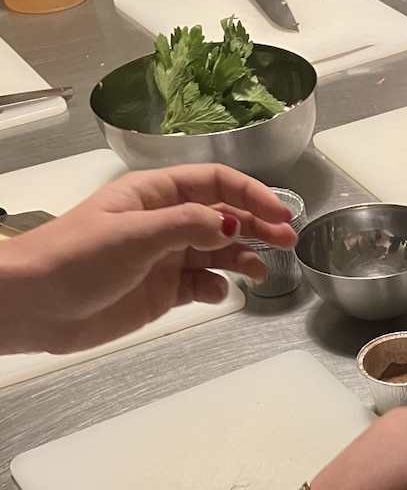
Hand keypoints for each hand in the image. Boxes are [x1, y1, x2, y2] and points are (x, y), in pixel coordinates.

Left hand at [0, 165, 296, 354]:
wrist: (36, 305)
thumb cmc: (72, 259)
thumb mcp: (133, 234)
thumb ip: (186, 226)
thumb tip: (229, 224)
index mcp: (152, 196)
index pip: (213, 184)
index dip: (249, 194)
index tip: (278, 212)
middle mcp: (162, 223)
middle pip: (222, 217)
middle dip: (256, 226)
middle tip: (287, 241)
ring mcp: (164, 258)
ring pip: (217, 253)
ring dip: (243, 259)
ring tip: (261, 272)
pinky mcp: (162, 292)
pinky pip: (202, 285)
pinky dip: (218, 288)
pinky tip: (219, 293)